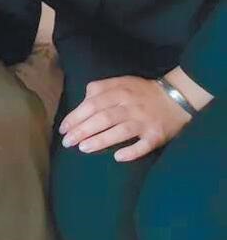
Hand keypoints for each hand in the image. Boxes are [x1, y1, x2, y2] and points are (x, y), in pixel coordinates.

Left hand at [59, 76, 190, 161]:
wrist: (176, 97)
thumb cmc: (142, 92)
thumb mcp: (121, 82)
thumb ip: (101, 89)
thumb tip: (82, 102)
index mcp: (120, 91)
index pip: (93, 104)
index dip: (76, 116)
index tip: (63, 128)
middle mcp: (130, 106)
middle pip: (103, 118)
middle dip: (82, 130)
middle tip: (67, 142)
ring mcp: (144, 122)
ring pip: (120, 131)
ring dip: (100, 140)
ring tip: (83, 148)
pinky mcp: (156, 135)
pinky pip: (143, 145)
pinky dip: (131, 151)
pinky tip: (118, 157)